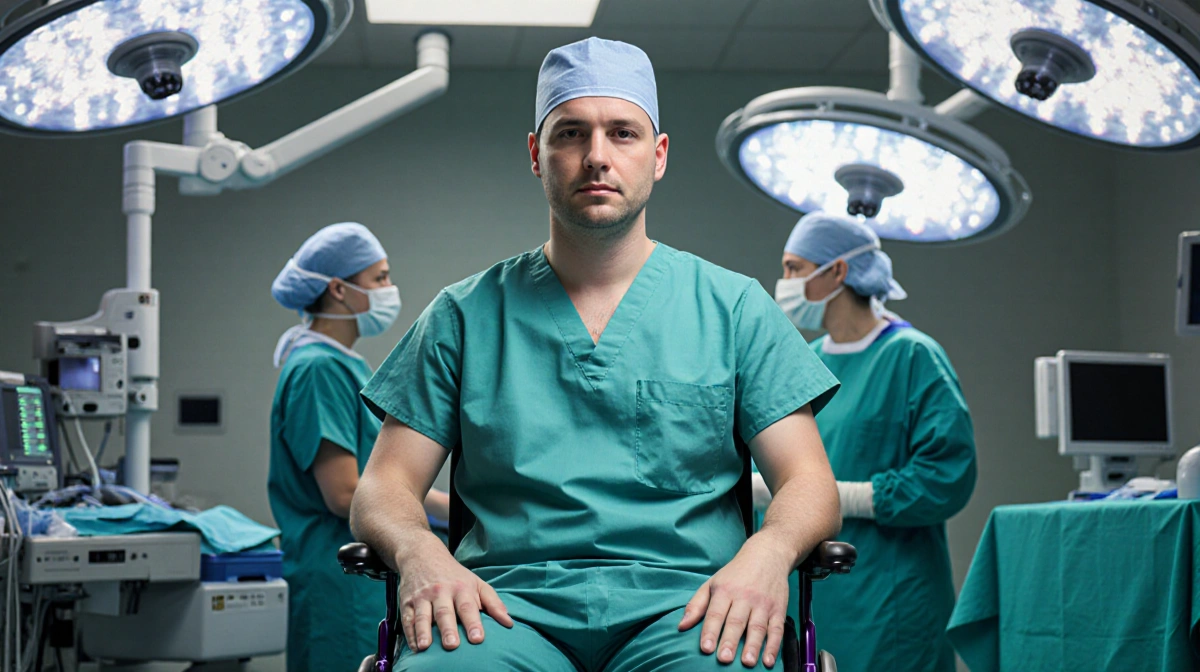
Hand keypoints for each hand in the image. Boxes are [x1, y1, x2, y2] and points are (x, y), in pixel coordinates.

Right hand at [397, 538, 512, 652]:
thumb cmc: (454, 575)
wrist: (422, 554)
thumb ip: (493, 603)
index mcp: (461, 588)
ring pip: (423, 616)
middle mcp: (441, 592)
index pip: (468, 607)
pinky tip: (415, 646)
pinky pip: (407, 619)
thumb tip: (509, 623)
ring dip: (423, 631)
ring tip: (426, 646)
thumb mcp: (476, 583)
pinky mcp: (407, 602)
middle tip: (452, 645)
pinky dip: (410, 633)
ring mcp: (422, 597)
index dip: (473, 623)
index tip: (478, 638)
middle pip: (444, 612)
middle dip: (448, 629)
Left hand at [678, 537, 791, 667]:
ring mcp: (763, 603)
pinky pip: (777, 629)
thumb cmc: (735, 573)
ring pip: (758, 627)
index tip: (706, 648)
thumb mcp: (712, 583)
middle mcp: (744, 597)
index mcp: (725, 590)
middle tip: (724, 659)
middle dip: (730, 641)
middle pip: (736, 621)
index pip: (716, 613)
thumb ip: (696, 605)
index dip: (710, 631)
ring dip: (754, 646)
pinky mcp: (778, 609)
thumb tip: (681, 626)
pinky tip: (768, 660)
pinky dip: (774, 646)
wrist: (767, 555)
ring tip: (748, 662)